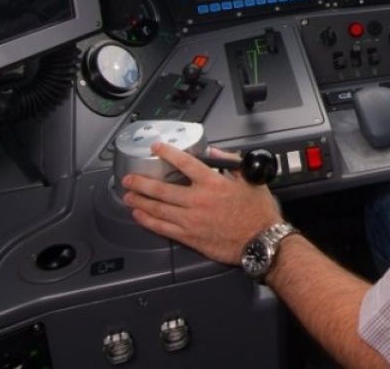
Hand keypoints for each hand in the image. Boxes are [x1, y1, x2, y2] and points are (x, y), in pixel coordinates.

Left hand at [121, 143, 281, 264]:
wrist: (261, 241)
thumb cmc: (258, 213)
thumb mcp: (251, 181)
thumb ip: (231, 164)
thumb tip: (215, 154)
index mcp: (213, 184)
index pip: (184, 163)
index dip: (167, 153)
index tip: (156, 147)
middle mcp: (198, 201)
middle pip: (161, 189)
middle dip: (141, 183)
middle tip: (129, 179)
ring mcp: (191, 220)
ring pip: (158, 209)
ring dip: (140, 201)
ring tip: (128, 196)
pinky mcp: (189, 237)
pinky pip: (163, 228)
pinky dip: (148, 221)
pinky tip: (139, 216)